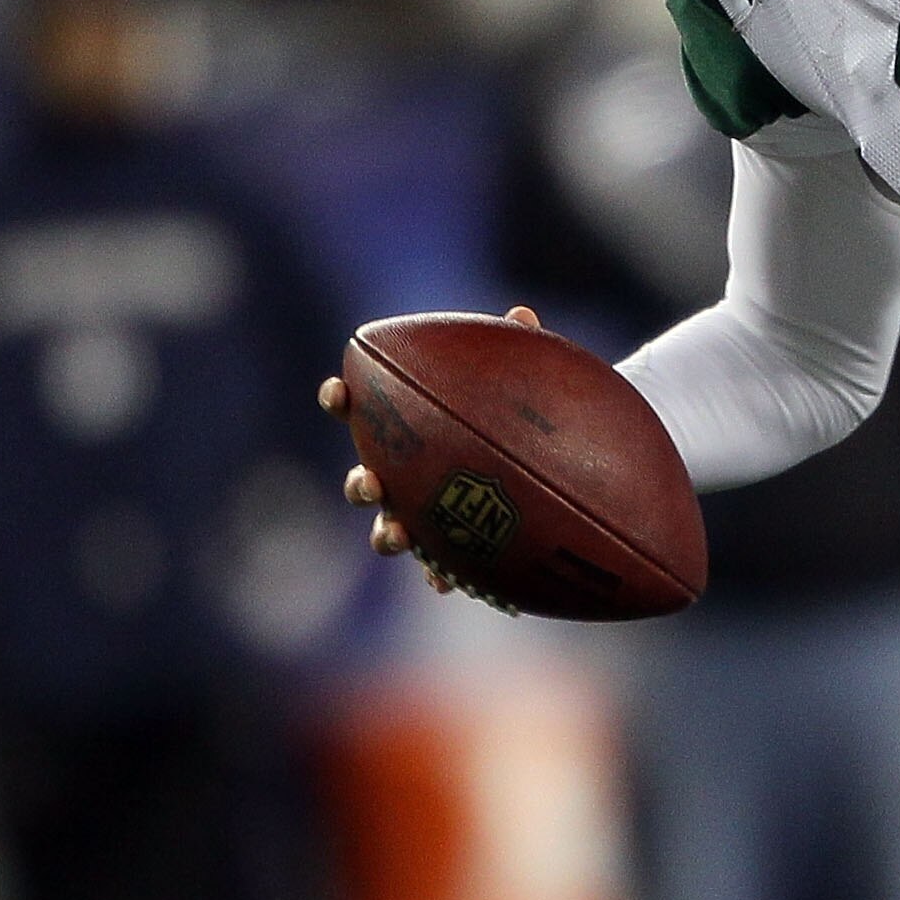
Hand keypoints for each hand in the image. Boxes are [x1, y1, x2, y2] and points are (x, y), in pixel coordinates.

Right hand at [319, 305, 538, 592]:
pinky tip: (447, 583)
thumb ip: (516, 349)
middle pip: (365, 481)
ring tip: (398, 534)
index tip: (339, 392)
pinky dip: (439, 577)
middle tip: (372, 480)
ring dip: (386, 534)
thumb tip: (522, 316)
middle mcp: (407, 474)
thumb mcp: (524, 377)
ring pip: (391, 531)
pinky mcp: (456, 551)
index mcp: (408, 427)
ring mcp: (427, 515)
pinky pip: (441, 570)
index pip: (363, 410)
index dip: (343, 400)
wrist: (560, 463)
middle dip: (361, 483)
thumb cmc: (524, 409)